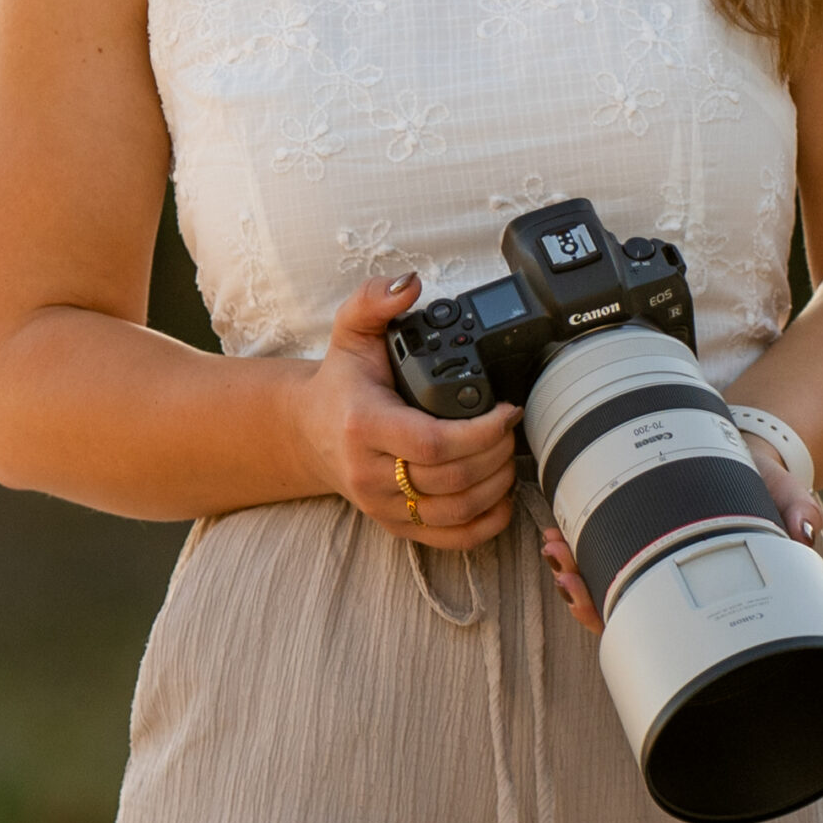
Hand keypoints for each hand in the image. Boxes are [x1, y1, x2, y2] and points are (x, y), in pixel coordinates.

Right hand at [306, 274, 521, 550]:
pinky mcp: (395, 525)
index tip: (507, 408)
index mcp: (363, 424)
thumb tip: (409, 284)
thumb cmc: (341, 382)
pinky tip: (501, 497)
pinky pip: (449, 539)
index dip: (482, 431)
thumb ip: (374, 300)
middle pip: (452, 479)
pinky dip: (486, 524)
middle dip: (497, 453)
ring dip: (497, 486)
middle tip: (513, 426)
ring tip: (510, 455)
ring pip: (455, 511)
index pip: (433, 442)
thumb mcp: (350, 331)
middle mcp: (370, 472)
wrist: (310, 432)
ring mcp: (382, 505)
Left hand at [539, 429, 822, 634]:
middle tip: (562, 573)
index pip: (655, 618)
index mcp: (700, 584)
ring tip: (553, 545)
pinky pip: (601, 545)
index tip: (583, 598)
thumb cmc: (764, 487)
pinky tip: (558, 527)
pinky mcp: (638, 529)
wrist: (749, 453)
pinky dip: (576, 538)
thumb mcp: (784, 495)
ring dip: (571, 566)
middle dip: (582, 592)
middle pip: (619, 605)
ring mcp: (652, 555)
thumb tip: (804, 531)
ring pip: (603, 578)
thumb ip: (797, 510)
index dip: (614, 615)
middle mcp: (671, 578)